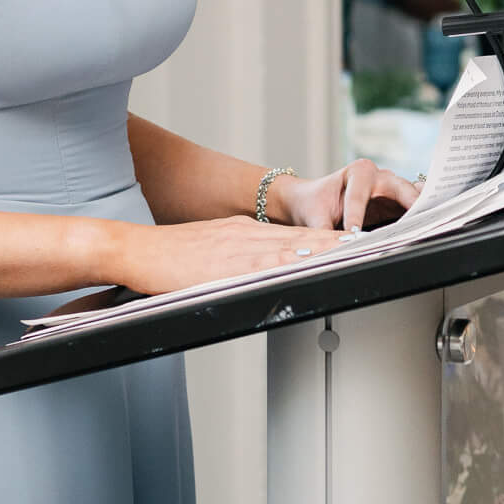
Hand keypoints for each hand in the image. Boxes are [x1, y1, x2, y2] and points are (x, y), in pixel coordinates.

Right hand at [111, 216, 342, 295]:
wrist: (134, 249)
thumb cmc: (163, 258)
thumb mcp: (205, 253)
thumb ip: (231, 259)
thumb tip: (252, 272)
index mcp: (240, 231)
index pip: (292, 234)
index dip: (324, 237)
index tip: (350, 240)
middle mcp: (244, 234)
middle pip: (300, 237)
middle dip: (335, 241)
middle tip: (368, 242)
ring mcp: (238, 246)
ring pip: (292, 246)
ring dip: (325, 249)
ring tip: (355, 251)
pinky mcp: (228, 262)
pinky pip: (269, 262)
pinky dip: (295, 262)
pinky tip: (313, 264)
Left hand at [274, 159, 420, 233]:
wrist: (315, 202)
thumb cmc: (315, 204)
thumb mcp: (314, 217)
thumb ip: (323, 232)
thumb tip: (331, 250)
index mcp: (358, 172)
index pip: (359, 195)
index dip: (356, 215)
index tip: (352, 233)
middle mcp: (380, 177)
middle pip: (400, 188)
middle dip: (410, 202)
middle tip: (419, 218)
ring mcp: (392, 191)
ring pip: (412, 199)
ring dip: (421, 213)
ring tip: (430, 227)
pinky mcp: (398, 207)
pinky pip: (412, 212)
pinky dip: (420, 220)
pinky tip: (428, 231)